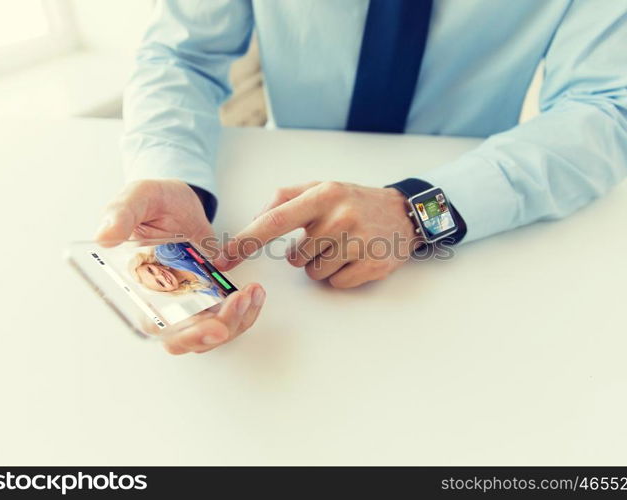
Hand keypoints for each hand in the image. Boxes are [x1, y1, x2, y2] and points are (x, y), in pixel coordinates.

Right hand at [95, 179, 265, 352]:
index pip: (158, 327)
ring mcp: (190, 301)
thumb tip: (105, 236)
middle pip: (190, 339)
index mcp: (139, 288)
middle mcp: (164, 302)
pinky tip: (254, 292)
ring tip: (252, 292)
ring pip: (214, 332)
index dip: (186, 335)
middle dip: (218, 330)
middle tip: (238, 305)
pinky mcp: (211, 295)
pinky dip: (246, 310)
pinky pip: (229, 317)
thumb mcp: (137, 198)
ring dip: (238, 320)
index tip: (214, 329)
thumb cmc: (153, 202)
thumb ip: (121, 214)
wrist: (179, 198)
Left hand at [216, 181, 420, 287]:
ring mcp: (358, 242)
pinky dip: (339, 275)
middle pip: (294, 257)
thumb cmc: (353, 202)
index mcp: (323, 195)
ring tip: (342, 247)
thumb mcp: (320, 189)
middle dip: (302, 253)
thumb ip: (284, 199)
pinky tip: (355, 258)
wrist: (402, 214)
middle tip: (326, 238)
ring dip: (321, 265)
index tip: (224, 257)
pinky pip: (335, 283)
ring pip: (313, 273)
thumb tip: (255, 221)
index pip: (275, 220)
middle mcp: (340, 216)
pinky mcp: (372, 265)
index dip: (246, 240)